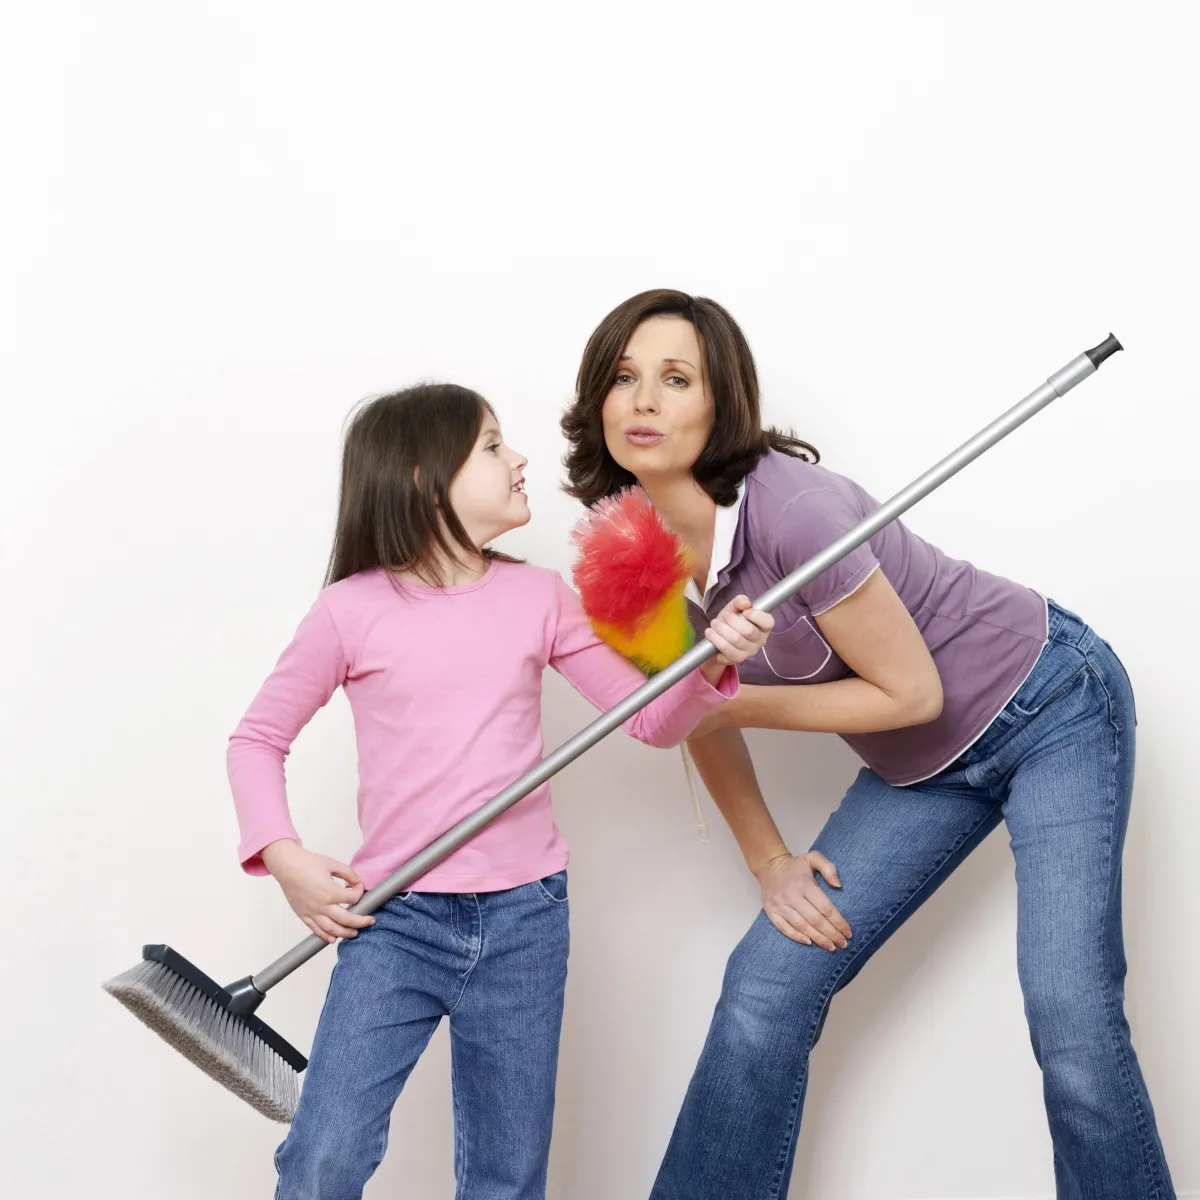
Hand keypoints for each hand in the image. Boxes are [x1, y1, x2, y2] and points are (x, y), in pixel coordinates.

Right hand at [261, 839, 375, 943]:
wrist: (287, 866)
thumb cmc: (308, 863)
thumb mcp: (333, 864)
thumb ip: (349, 874)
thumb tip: (358, 882)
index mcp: (331, 892)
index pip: (353, 898)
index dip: (359, 891)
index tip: (358, 886)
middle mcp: (322, 905)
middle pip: (346, 920)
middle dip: (361, 921)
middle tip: (370, 921)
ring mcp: (312, 912)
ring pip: (332, 929)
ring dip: (345, 933)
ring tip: (355, 933)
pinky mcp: (303, 915)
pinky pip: (315, 930)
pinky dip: (325, 936)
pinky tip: (333, 939)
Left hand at [703, 595, 773, 667]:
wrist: (719, 639)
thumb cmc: (731, 621)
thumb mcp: (734, 608)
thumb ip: (740, 602)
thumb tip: (745, 603)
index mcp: (764, 626)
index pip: (768, 622)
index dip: (756, 615)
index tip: (744, 611)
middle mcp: (760, 640)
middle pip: (749, 630)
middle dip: (732, 620)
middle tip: (723, 616)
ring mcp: (750, 651)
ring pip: (736, 639)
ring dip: (721, 628)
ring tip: (714, 623)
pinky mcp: (737, 659)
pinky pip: (726, 648)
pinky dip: (716, 638)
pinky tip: (710, 633)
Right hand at [754, 851, 851, 950]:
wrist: (769, 866)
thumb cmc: (795, 866)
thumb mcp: (813, 857)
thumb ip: (828, 868)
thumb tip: (838, 885)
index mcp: (804, 884)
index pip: (825, 907)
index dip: (838, 922)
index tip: (848, 932)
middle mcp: (792, 895)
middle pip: (815, 920)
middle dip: (831, 934)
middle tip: (843, 944)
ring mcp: (780, 905)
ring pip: (801, 926)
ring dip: (818, 939)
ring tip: (831, 947)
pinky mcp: (771, 911)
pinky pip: (784, 928)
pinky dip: (796, 937)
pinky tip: (809, 942)